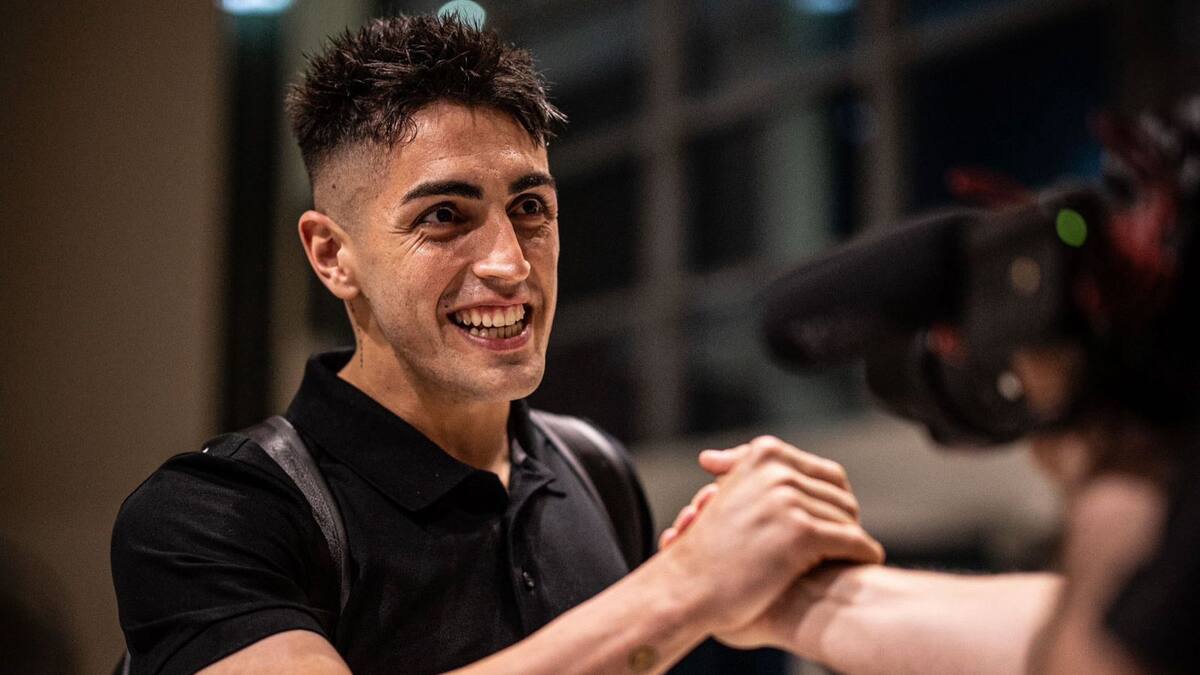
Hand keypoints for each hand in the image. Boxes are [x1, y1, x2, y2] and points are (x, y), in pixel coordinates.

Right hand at [657, 435, 883, 635]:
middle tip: (846, 540)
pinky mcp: (801, 533)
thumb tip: (789, 470)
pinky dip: (864, 551)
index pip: (826, 473)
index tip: (835, 518)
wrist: (688, 587)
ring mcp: (789, 501)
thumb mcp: (730, 495)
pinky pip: (852, 540)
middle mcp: (778, 471)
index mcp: (764, 455)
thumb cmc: (710, 550)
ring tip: (852, 555)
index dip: (835, 499)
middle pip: (840, 496)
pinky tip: (869, 560)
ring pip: (847, 519)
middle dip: (845, 520)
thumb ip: (762, 478)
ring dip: (852, 539)